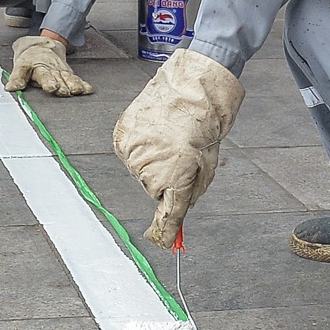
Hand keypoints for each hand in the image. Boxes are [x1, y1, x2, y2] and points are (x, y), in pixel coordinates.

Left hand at [5, 35, 92, 96]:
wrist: (41, 46)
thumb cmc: (30, 59)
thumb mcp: (20, 65)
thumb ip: (17, 78)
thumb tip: (11, 88)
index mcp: (39, 68)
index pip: (44, 75)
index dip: (47, 82)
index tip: (51, 87)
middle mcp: (53, 70)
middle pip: (59, 78)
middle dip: (63, 85)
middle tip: (66, 92)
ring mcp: (62, 72)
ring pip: (69, 78)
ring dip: (74, 85)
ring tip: (78, 91)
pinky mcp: (69, 73)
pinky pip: (76, 79)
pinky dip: (83, 84)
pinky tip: (88, 90)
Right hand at [111, 48, 244, 245]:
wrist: (190, 86)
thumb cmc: (204, 123)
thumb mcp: (207, 163)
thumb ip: (192, 190)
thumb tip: (180, 206)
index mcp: (176, 179)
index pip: (168, 216)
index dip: (165, 232)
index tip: (162, 242)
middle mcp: (150, 171)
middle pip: (155, 190)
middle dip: (167, 179)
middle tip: (182, 154)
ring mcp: (132, 154)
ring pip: (141, 172)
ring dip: (153, 162)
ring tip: (168, 138)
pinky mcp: (121, 138)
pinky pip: (130, 155)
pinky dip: (140, 148)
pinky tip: (154, 132)